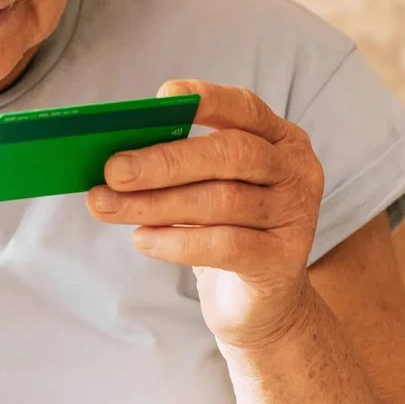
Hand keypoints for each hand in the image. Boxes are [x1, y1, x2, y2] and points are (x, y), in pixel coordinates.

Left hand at [86, 80, 324, 350]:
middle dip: (166, 161)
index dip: (206, 99)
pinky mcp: (283, 261)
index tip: (160, 100)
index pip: (244, 108)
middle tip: (113, 169)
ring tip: (109, 206)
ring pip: (222, 200)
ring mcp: (295, 215)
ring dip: (156, 203)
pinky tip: (142, 239)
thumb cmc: (225, 231)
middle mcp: (295, 170)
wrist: (263, 304)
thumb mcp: (207, 188)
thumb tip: (118, 155)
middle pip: (231, 154)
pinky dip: (176, 241)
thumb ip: (179, 166)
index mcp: (279, 138)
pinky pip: (225, 245)